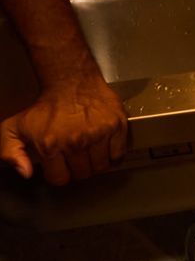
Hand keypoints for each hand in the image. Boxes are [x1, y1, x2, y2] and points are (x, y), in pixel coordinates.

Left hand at [0, 71, 127, 186]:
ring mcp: (98, 134)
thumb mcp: (13, 128)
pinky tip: (104, 147)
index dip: (60, 174)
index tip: (61, 165)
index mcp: (50, 145)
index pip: (60, 178)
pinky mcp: (117, 127)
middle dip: (79, 168)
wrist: (72, 82)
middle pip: (83, 174)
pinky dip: (113, 155)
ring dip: (96, 163)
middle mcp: (76, 142)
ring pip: (101, 167)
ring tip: (90, 152)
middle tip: (76, 156)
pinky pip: (118, 155)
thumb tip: (26, 172)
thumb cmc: (46, 107)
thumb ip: (10, 152)